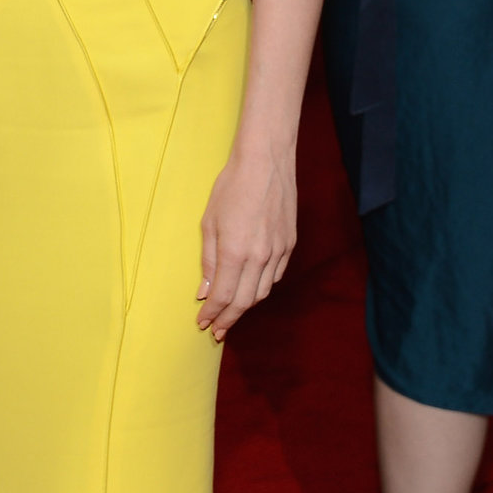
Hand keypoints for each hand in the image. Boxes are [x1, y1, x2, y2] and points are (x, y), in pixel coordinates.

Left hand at [196, 142, 296, 342]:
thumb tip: (204, 291)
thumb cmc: (232, 187)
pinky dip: (261, 288)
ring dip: (245, 307)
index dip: (212, 314)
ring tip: (231, 313)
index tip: (204, 324)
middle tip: (217, 329)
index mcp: (235, 252)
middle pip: (243, 301)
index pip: (222, 296)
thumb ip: (208, 260)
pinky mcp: (289, 244)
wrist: (265, 162)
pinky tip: (250, 289)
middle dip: (228, 319)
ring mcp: (278, 252)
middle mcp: (259, 257)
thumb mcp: (209, 222)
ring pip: (262, 292)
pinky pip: (275, 276)